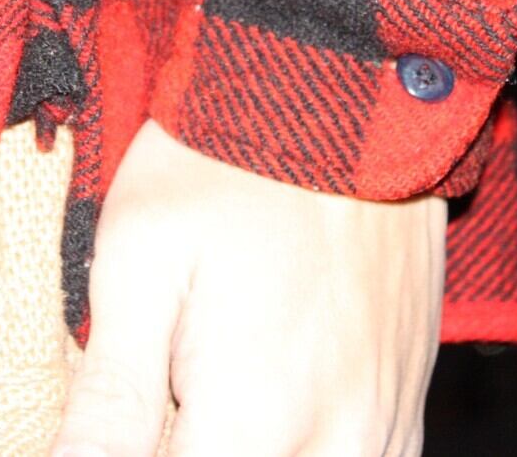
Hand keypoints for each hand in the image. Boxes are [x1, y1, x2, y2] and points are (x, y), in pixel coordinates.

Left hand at [51, 119, 445, 455]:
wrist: (344, 95)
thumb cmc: (226, 167)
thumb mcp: (139, 261)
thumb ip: (111, 395)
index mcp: (253, 422)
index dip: (123, 455)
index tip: (111, 418)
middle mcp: (335, 445)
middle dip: (181, 443)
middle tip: (159, 382)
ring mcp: (381, 432)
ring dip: (233, 443)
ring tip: (201, 384)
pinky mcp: (405, 409)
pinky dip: (293, 450)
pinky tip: (252, 401)